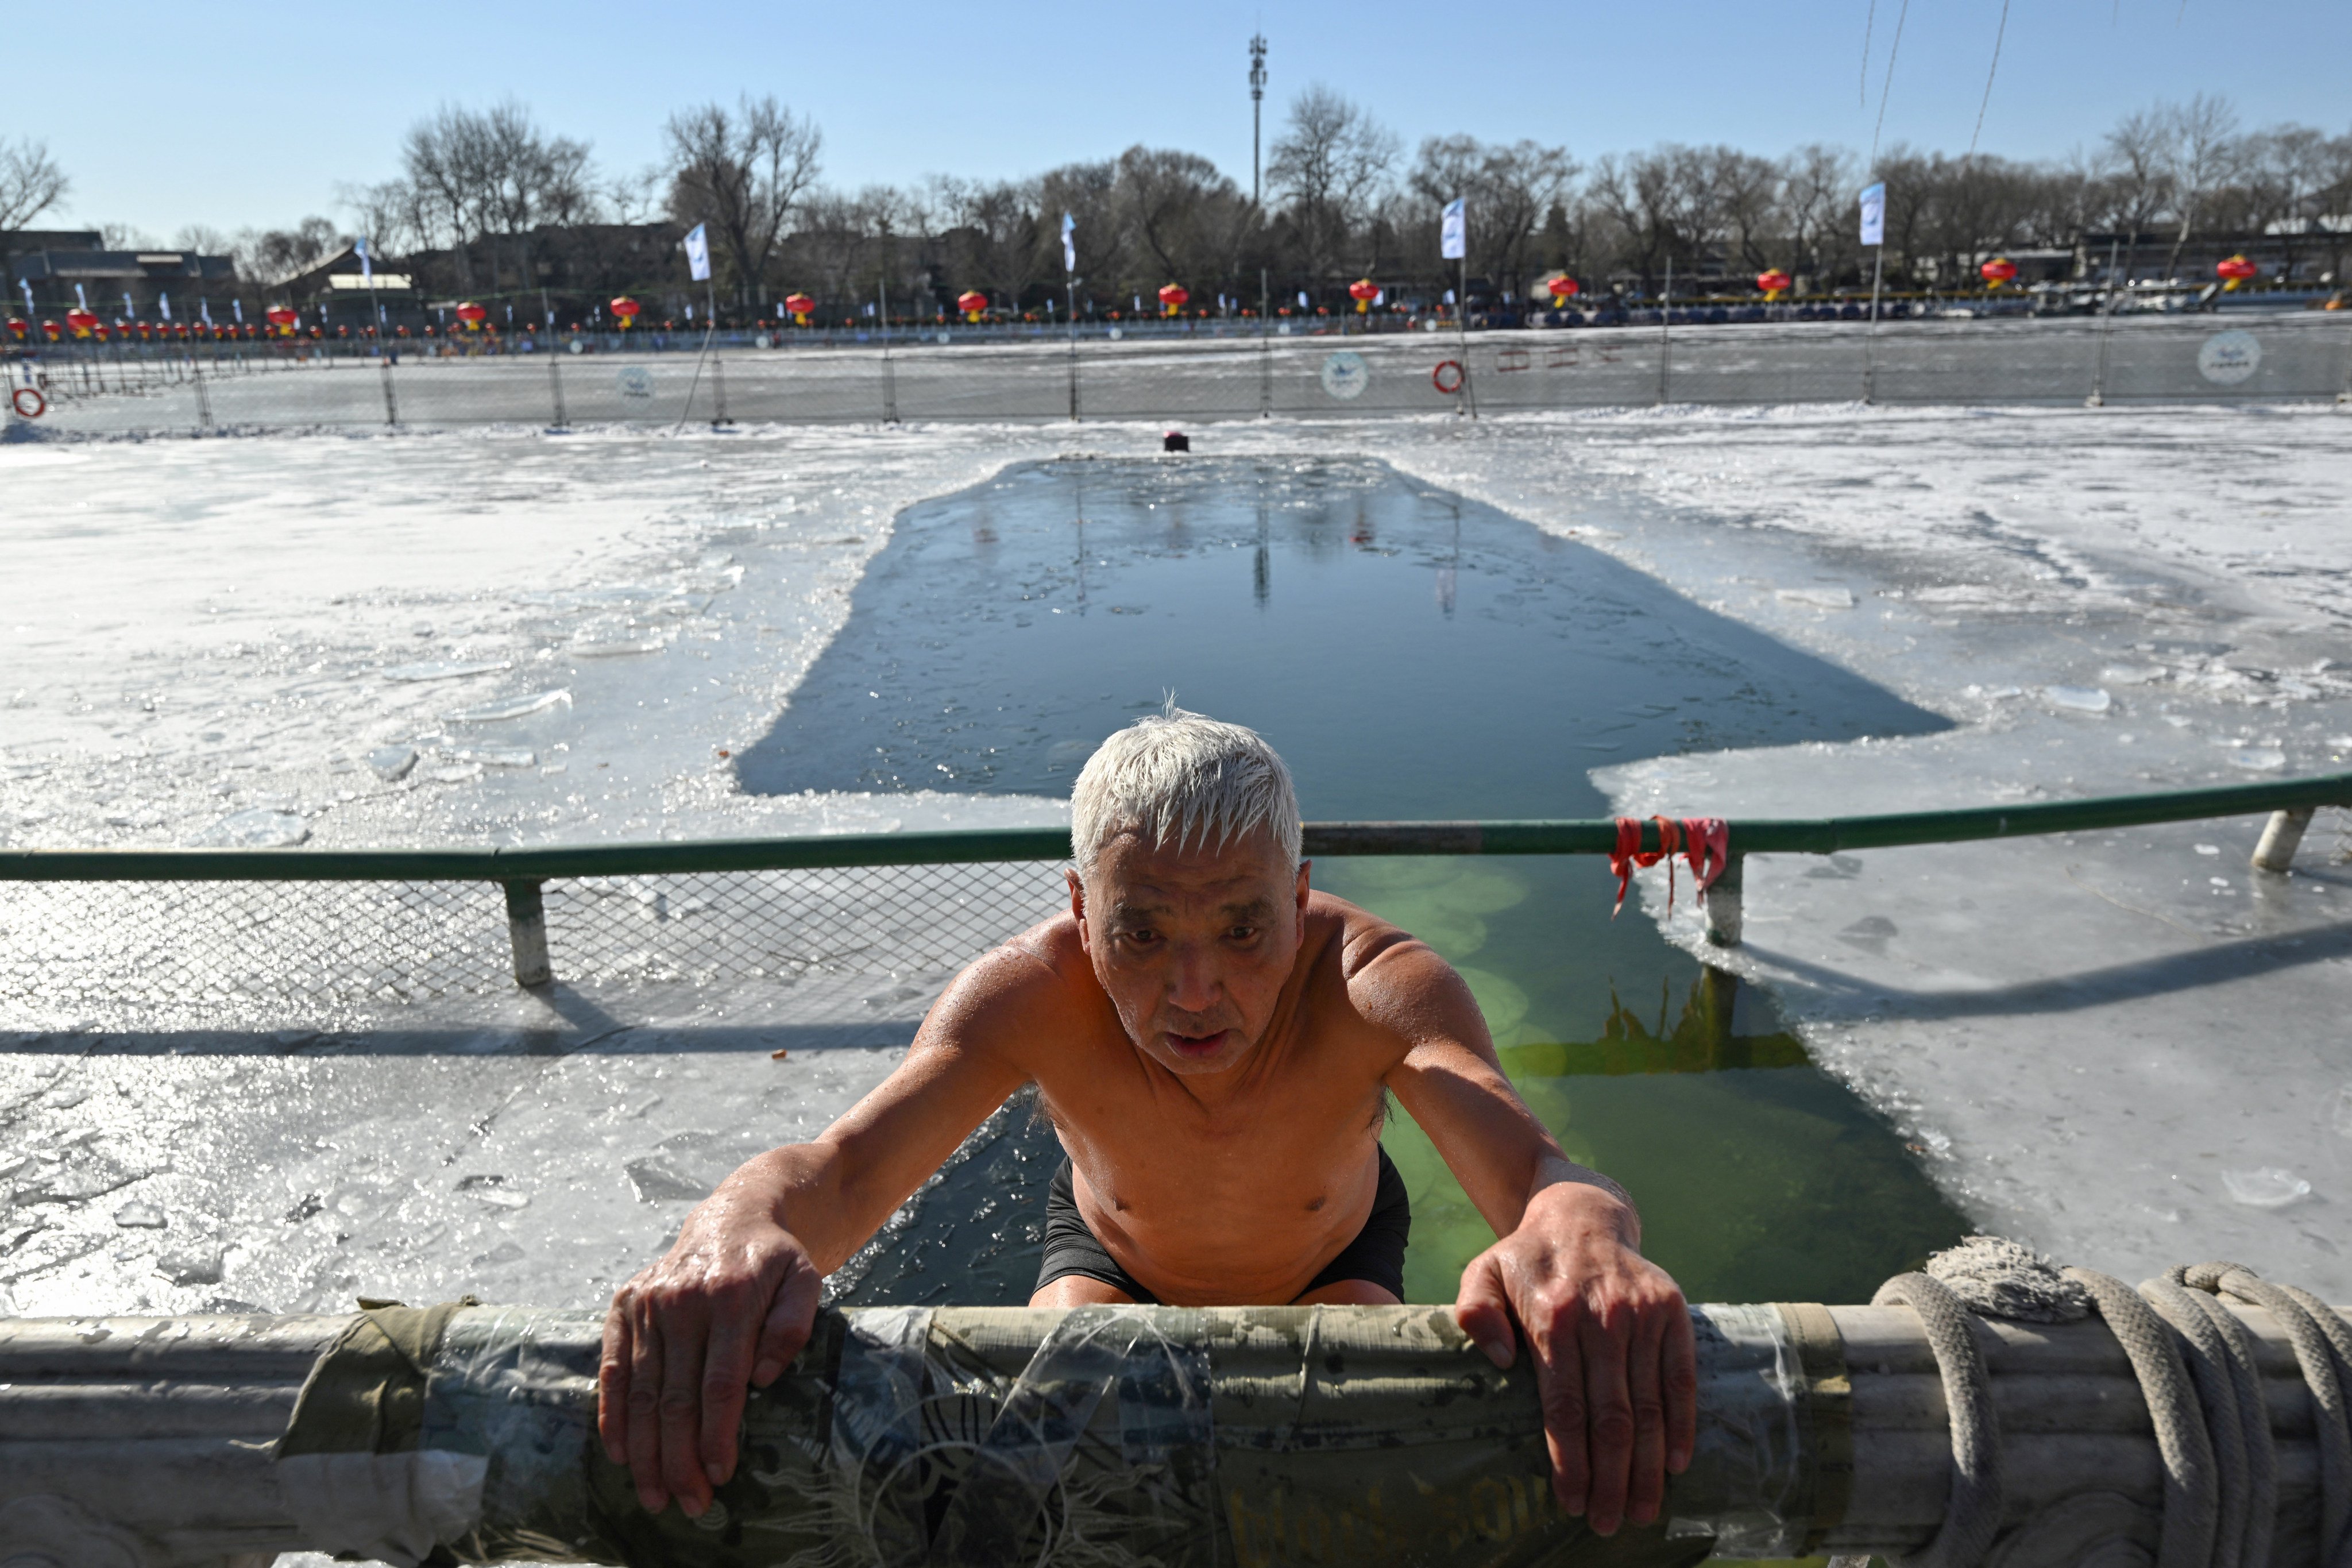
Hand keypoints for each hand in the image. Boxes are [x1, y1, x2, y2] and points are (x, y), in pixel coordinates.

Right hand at [598, 1185, 822, 1517]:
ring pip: (641, 1392)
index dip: (717, 1434)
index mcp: (730, 1298)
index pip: (720, 1383)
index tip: (720, 1475)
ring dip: (645, 1451)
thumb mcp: (805, 1282)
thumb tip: (762, 1378)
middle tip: (688, 1503)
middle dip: (679, 1459)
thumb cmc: (776, 1262)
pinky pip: (614, 1369)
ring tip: (654, 1495)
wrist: (733, 1218)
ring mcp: (647, 1303)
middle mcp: (682, 1300)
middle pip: (675, 1397)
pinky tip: (620, 1454)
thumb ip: (792, 1326)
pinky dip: (613, 1416)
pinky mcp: (623, 1305)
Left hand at [1453, 1180, 1695, 1535]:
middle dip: (1613, 1479)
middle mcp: (1602, 1316)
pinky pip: (1681, 1377)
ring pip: (1649, 1406)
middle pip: (1611, 1417)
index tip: (1574, 1503)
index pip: (1564, 1407)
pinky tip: (1675, 1463)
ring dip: (1648, 1466)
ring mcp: (1642, 1313)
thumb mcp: (1482, 1273)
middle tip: (1611, 1523)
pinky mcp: (1672, 1310)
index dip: (1571, 1461)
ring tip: (1643, 1509)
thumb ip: (1475, 1312)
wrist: (1582, 1215)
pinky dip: (1682, 1424)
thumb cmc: (1525, 1259)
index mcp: (1553, 1314)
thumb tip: (1499, 1361)